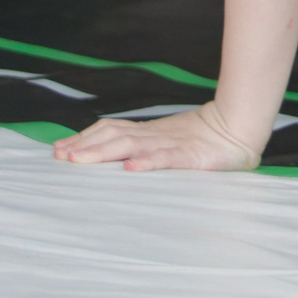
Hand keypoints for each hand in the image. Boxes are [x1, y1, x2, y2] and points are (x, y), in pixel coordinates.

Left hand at [52, 103, 262, 172]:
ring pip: (130, 146)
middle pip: (112, 137)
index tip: (59, 149)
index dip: (84, 138)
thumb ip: (144, 147)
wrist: (238, 128)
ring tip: (79, 160)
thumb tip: (117, 159)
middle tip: (59, 156)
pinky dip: (146, 163)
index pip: (109, 131)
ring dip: (102, 152)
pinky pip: (165, 159)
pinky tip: (130, 169)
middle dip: (84, 146)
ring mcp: (170, 145)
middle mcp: (154, 136)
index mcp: (148, 133)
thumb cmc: (203, 140)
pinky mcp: (189, 157)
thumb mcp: (168, 143)